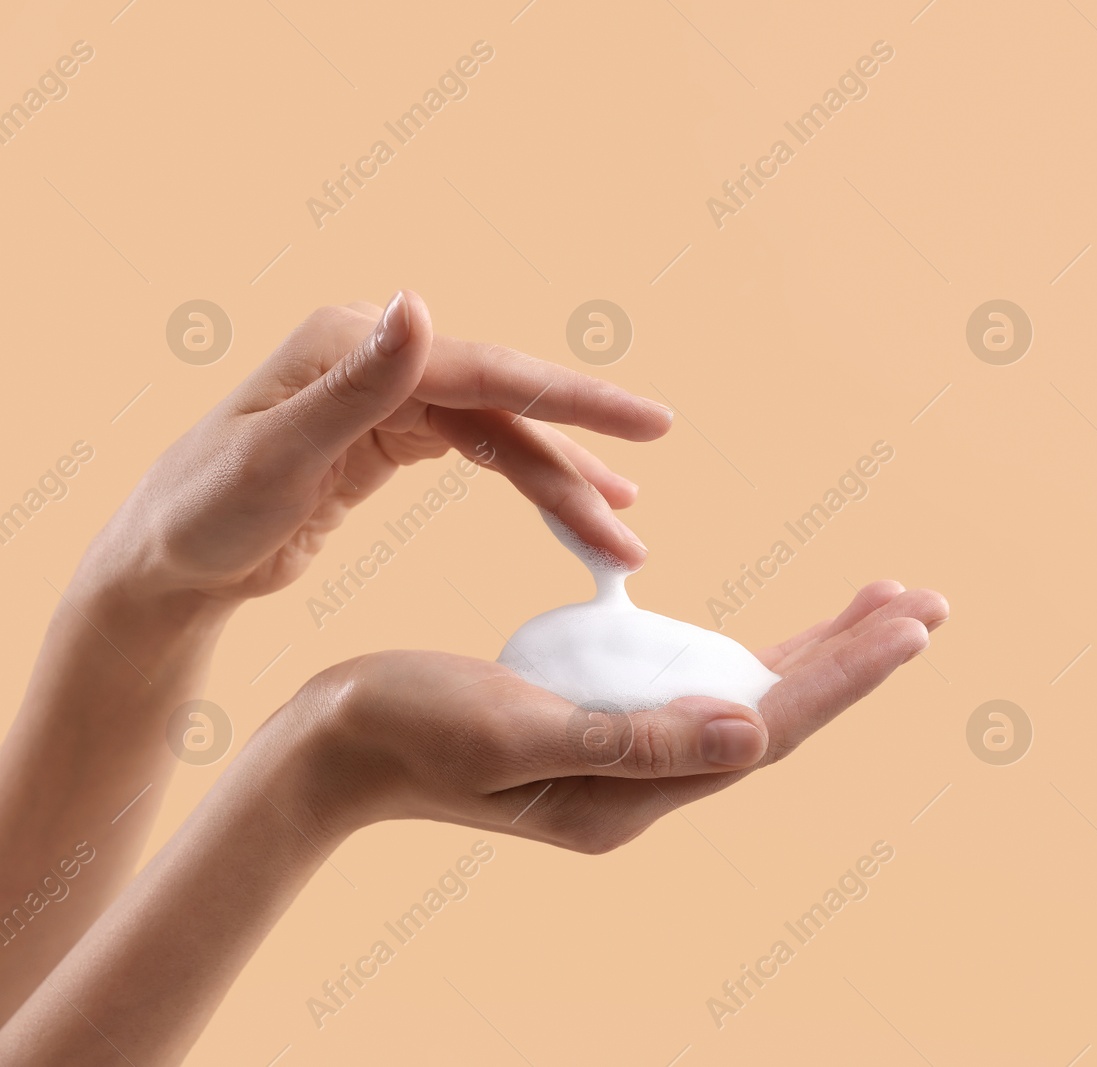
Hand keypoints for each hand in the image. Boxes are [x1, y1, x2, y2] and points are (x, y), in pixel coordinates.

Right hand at [0, 581, 945, 1063]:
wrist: (328, 749)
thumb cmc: (407, 729)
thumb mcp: (515, 726)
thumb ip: (635, 737)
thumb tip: (755, 729)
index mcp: (635, 790)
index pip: (769, 725)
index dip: (845, 672)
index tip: (913, 621)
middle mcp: (646, 784)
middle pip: (776, 711)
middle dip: (854, 656)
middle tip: (929, 601)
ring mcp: (627, 759)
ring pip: (747, 697)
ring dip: (815, 650)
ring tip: (881, 605)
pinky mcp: (603, 729)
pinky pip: (698, 685)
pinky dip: (747, 647)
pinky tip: (775, 631)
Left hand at [95, 291, 670, 604]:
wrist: (165, 561)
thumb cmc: (202, 513)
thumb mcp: (274, 453)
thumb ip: (354, 383)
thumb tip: (419, 303)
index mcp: (354, 346)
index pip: (486, 369)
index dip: (572, 397)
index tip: (649, 422)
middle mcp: (380, 358)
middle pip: (506, 403)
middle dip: (581, 450)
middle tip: (650, 478)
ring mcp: (389, 397)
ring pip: (502, 436)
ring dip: (562, 483)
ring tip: (624, 532)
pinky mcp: (392, 438)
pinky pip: (482, 455)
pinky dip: (530, 482)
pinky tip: (573, 507)